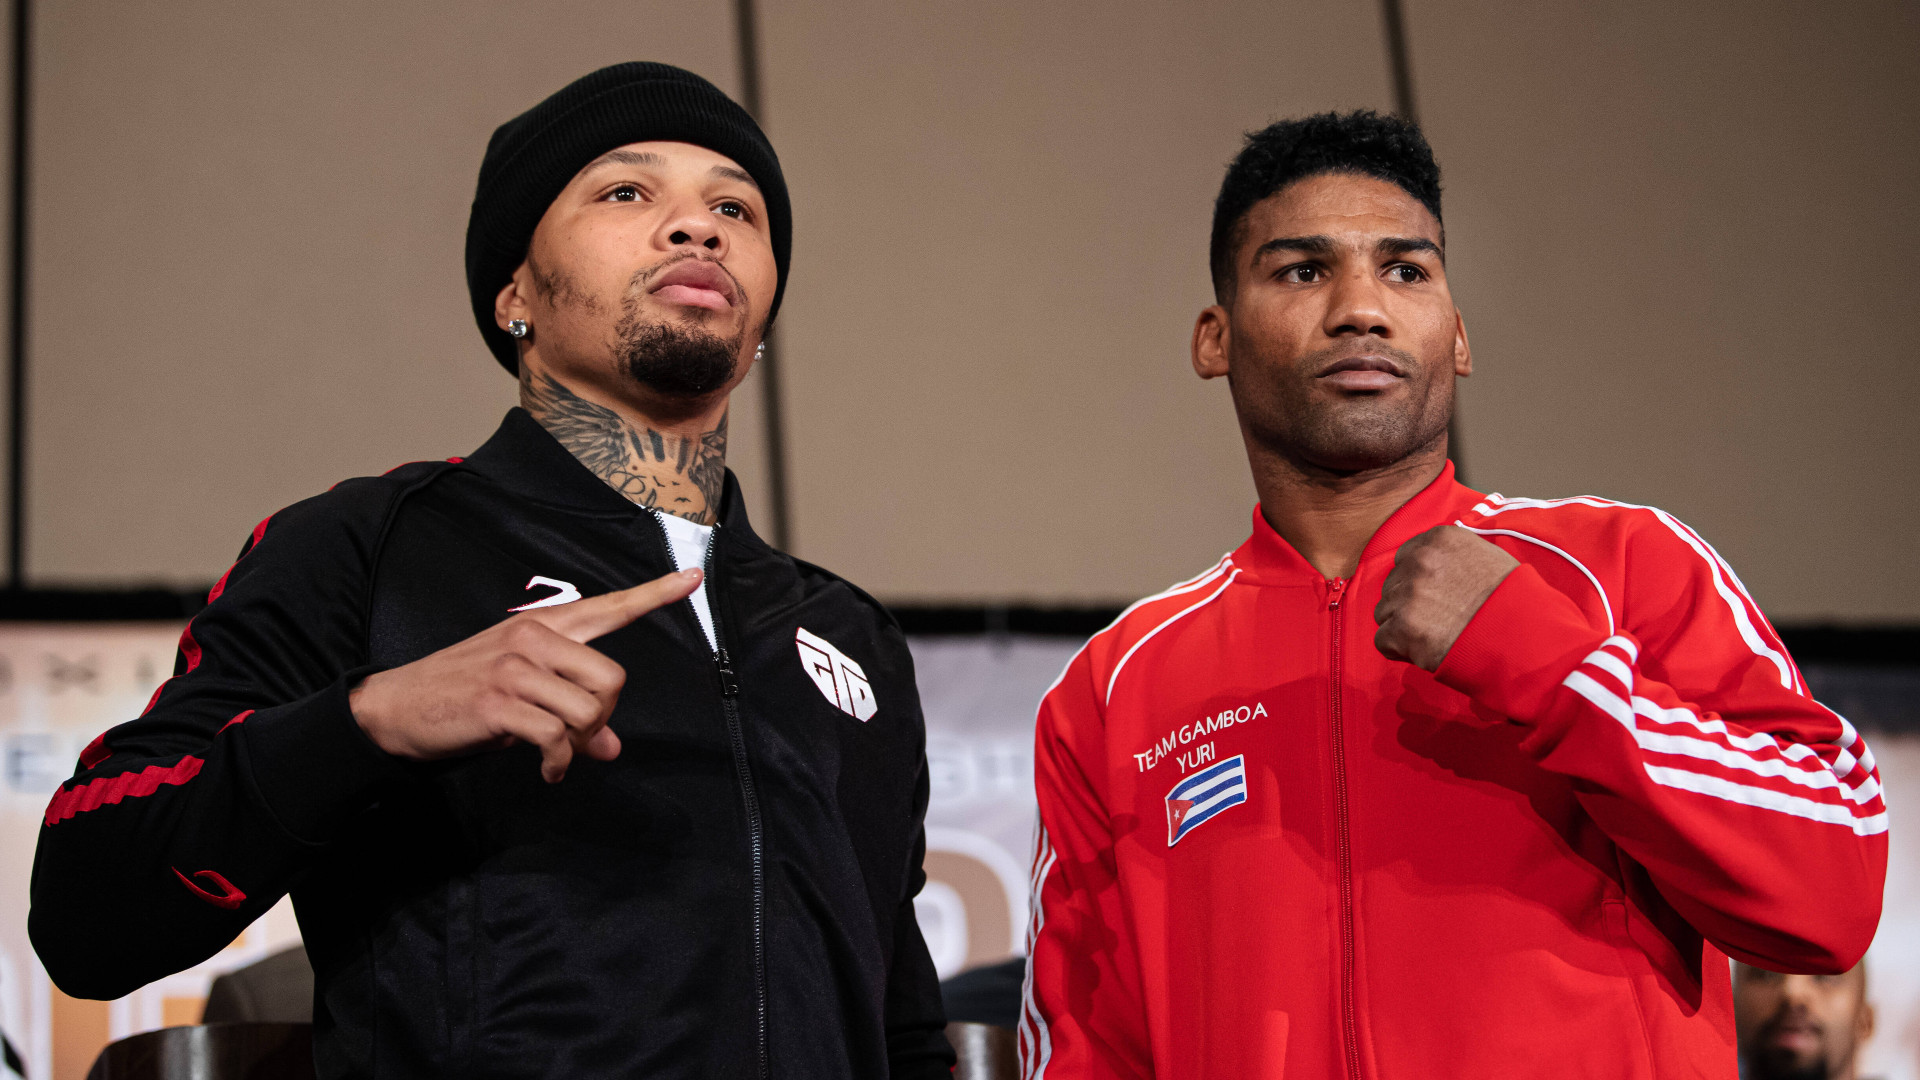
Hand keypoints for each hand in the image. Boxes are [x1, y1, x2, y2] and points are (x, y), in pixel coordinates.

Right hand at [350, 569, 701, 781]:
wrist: (396, 707)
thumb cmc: (464, 694)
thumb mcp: (522, 692)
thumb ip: (570, 709)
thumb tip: (610, 746)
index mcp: (543, 626)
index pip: (608, 606)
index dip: (654, 594)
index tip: (691, 577)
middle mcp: (533, 637)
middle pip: (611, 680)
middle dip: (603, 719)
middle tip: (579, 737)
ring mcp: (515, 668)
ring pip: (588, 712)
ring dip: (580, 745)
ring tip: (558, 755)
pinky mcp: (500, 703)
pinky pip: (558, 739)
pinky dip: (559, 763)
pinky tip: (549, 769)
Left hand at [1373, 526, 1517, 671]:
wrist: (1524, 635)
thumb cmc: (1512, 600)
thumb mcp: (1487, 558)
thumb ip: (1453, 556)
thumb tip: (1434, 564)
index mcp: (1439, 539)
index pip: (1407, 557)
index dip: (1418, 581)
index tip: (1435, 596)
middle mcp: (1419, 560)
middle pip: (1394, 584)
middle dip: (1409, 603)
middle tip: (1437, 620)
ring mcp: (1408, 593)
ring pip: (1385, 612)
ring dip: (1403, 626)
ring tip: (1435, 635)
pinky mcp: (1402, 627)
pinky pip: (1383, 640)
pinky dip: (1400, 650)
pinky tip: (1424, 650)